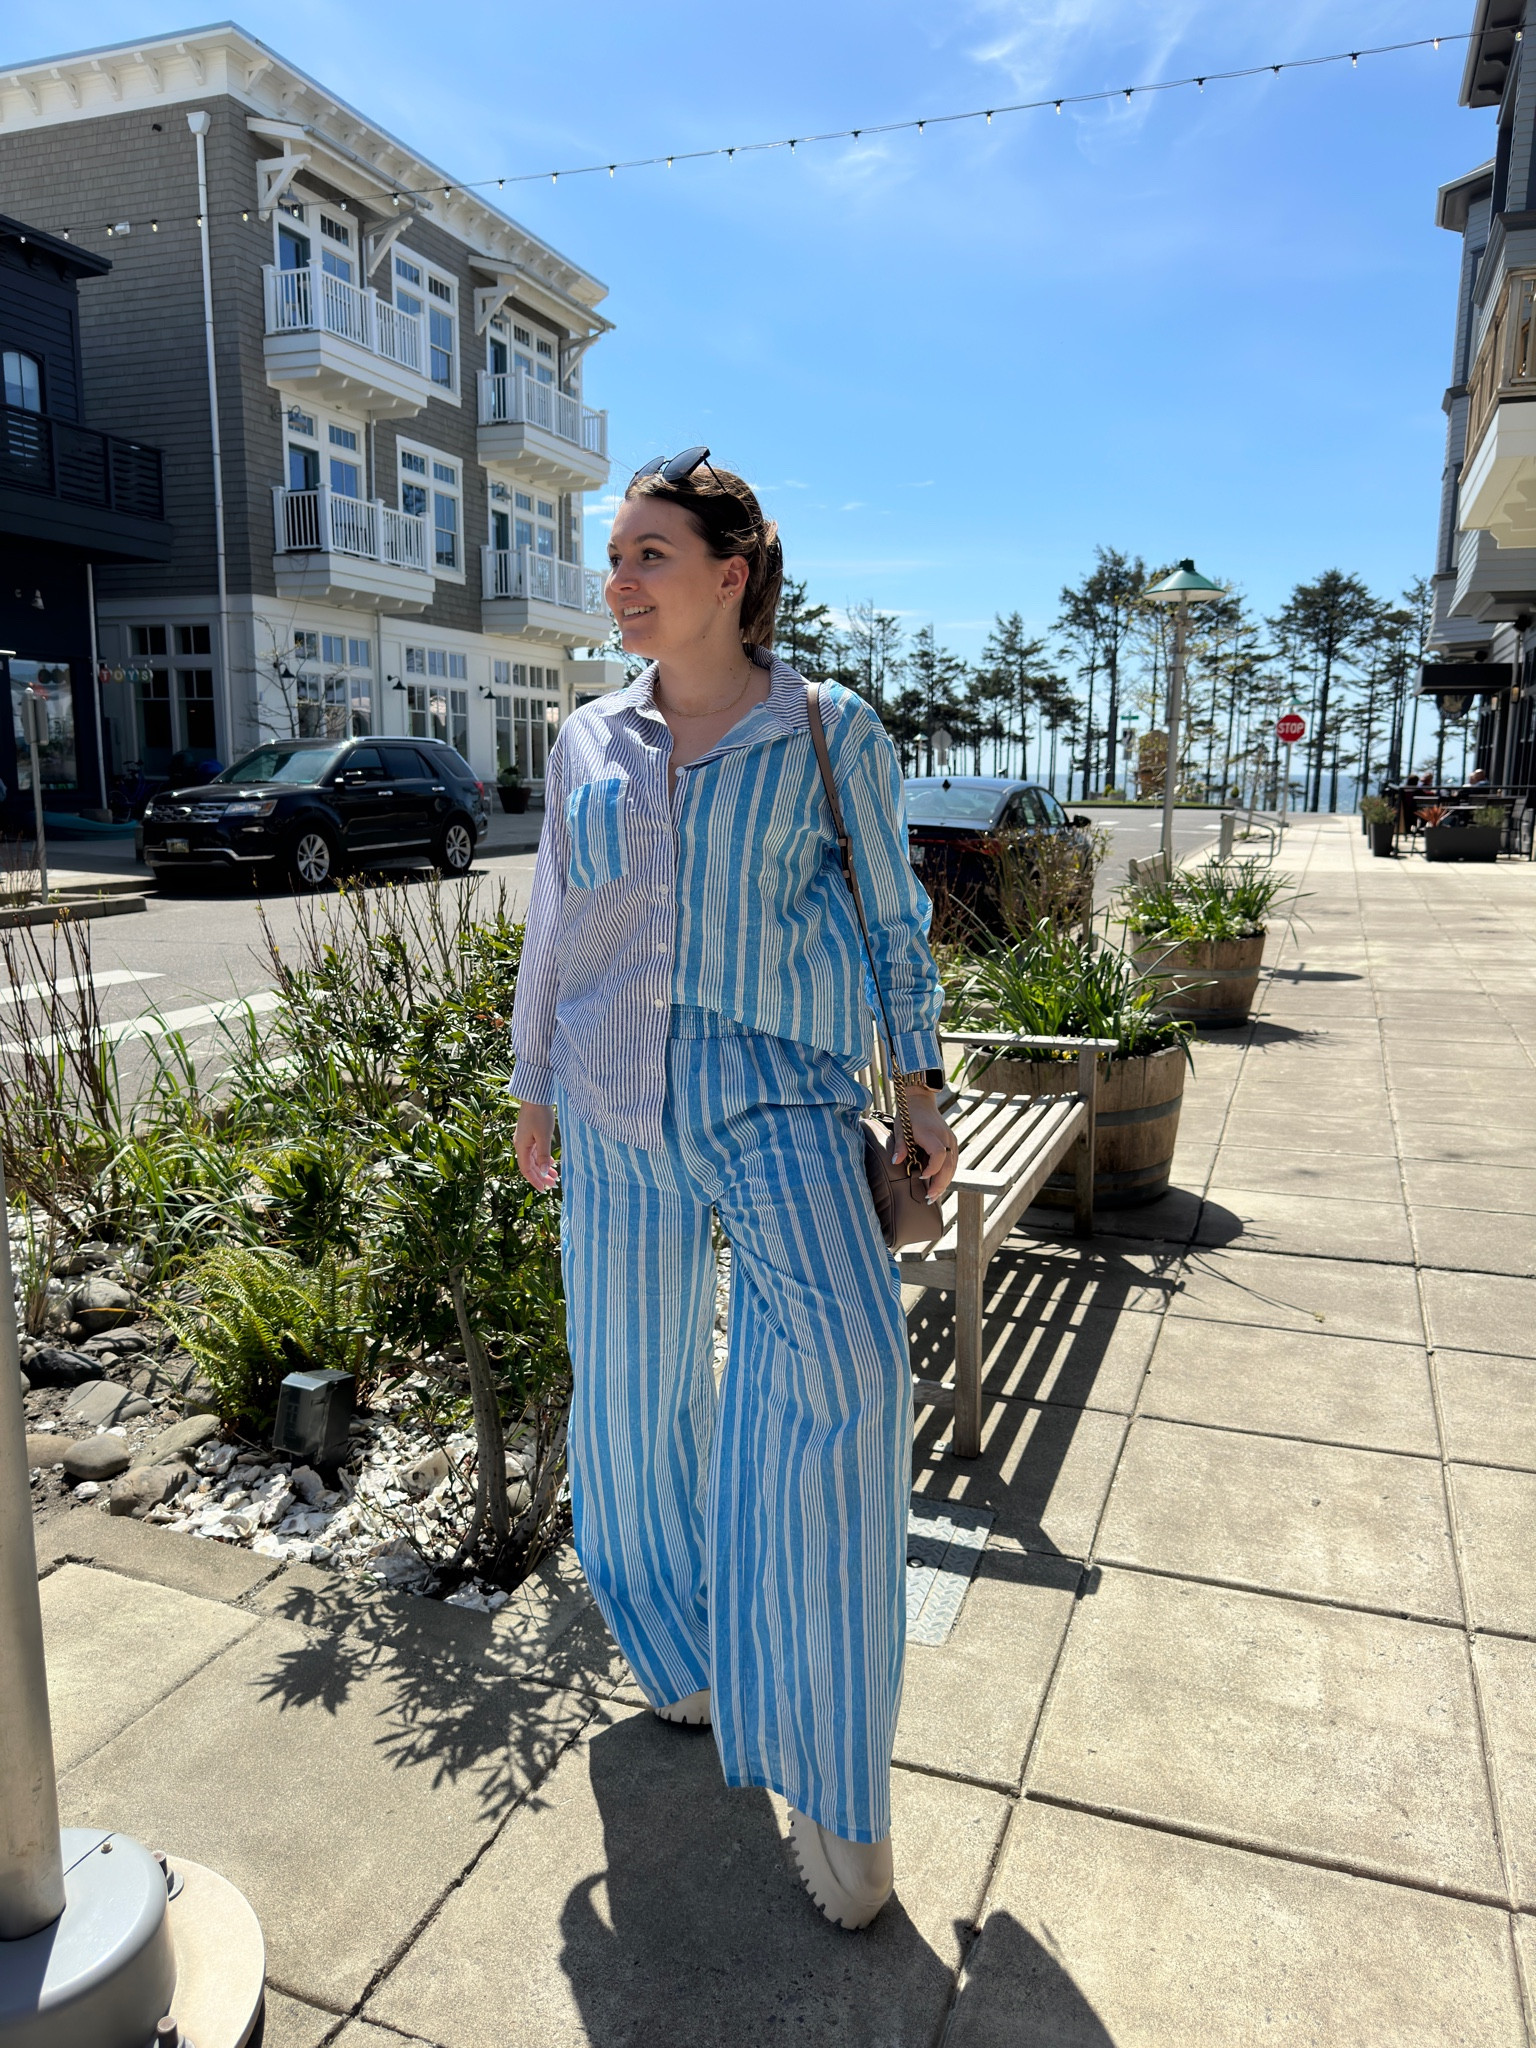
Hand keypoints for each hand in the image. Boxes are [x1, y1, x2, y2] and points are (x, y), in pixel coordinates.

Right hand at [515, 1103, 559, 1190]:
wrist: (535, 1097)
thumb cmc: (539, 1115)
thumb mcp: (543, 1136)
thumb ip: (544, 1155)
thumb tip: (544, 1173)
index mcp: (522, 1147)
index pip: (526, 1170)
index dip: (535, 1180)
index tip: (545, 1189)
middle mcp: (521, 1145)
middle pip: (530, 1166)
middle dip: (541, 1176)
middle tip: (553, 1185)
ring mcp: (525, 1140)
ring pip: (534, 1159)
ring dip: (543, 1168)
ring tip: (555, 1176)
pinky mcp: (530, 1135)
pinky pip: (535, 1152)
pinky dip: (543, 1159)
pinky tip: (551, 1162)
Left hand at [891, 1089, 957, 1204]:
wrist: (920, 1102)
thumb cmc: (908, 1116)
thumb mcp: (900, 1129)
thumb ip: (900, 1146)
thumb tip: (895, 1162)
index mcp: (932, 1134)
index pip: (939, 1154)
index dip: (933, 1168)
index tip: (922, 1177)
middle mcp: (945, 1138)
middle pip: (948, 1165)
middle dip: (940, 1183)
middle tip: (929, 1198)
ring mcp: (951, 1140)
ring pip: (953, 1166)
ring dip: (944, 1182)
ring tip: (933, 1196)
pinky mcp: (952, 1143)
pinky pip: (953, 1162)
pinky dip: (947, 1175)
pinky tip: (938, 1185)